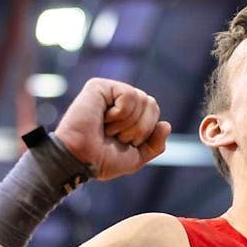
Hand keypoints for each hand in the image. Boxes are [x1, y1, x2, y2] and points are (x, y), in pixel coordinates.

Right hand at [53, 78, 170, 180]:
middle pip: (151, 103)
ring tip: (107, 129)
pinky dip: (120, 115)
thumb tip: (166, 125)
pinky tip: (102, 119)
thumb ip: (155, 145)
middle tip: (115, 136)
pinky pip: (129, 96)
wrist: (80, 161)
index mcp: (129, 112)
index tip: (123, 142)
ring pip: (142, 99)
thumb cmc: (102, 160)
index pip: (154, 111)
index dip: (145, 131)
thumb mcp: (136, 157)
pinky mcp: (99, 86)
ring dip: (127, 124)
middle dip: (138, 128)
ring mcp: (109, 91)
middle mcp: (119, 98)